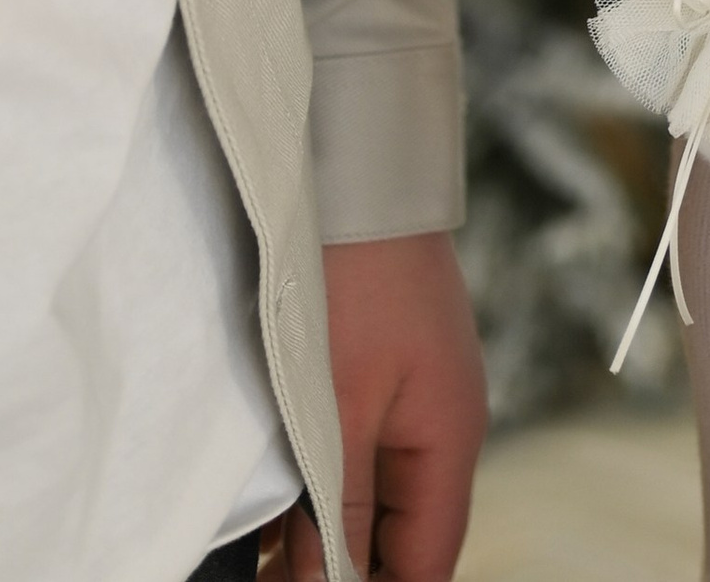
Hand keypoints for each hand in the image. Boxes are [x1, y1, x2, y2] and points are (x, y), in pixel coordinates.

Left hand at [288, 229, 484, 581]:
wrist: (356, 167)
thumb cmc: (355, 275)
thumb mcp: (337, 403)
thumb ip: (335, 505)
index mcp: (449, 439)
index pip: (425, 563)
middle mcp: (439, 425)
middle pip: (396, 533)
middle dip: (338, 566)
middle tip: (270, 575)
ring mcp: (410, 395)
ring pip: (367, 493)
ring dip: (319, 527)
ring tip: (260, 554)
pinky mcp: (380, 370)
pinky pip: (353, 449)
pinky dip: (315, 482)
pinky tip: (266, 506)